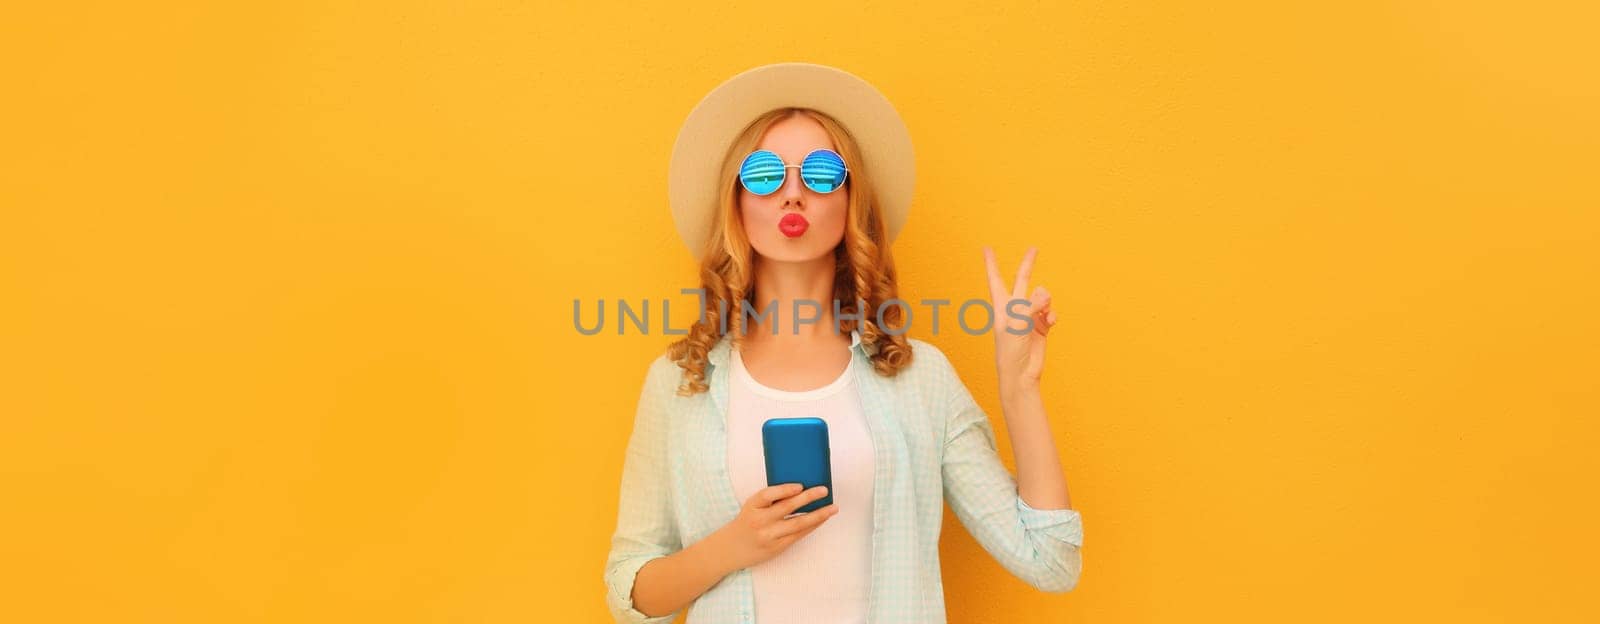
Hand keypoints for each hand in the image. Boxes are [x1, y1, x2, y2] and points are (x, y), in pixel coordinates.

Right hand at [709, 483, 837, 570]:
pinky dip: (812, 526)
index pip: (768, 495)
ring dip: (818, 515)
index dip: (784, 490)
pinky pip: (798, 535)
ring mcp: (769, 536)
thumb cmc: (746, 522)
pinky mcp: (776, 547)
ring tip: (833, 508)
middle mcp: (759, 521)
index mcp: (752, 506)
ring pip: (797, 523)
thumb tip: (801, 488)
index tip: (800, 485)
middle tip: (824, 490)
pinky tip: (822, 519)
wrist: (730, 549)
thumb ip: (770, 499)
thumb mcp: (752, 507)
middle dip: (808, 498)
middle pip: (787, 507)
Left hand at [984, 246, 1056, 394]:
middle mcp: (1015, 308)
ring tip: (1044, 311)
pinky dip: (1052, 315)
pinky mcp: (1041, 326)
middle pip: (1022, 280)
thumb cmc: (1010, 350)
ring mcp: (1029, 317)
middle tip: (1034, 248)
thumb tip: (1045, 294)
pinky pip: (1050, 312)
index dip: (991, 263)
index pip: (995, 279)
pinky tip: (1050, 322)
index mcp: (1001, 306)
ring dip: (1046, 301)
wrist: (1021, 373)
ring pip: (1042, 297)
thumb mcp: (1016, 324)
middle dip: (1028, 265)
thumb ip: (1030, 305)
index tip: (986, 248)